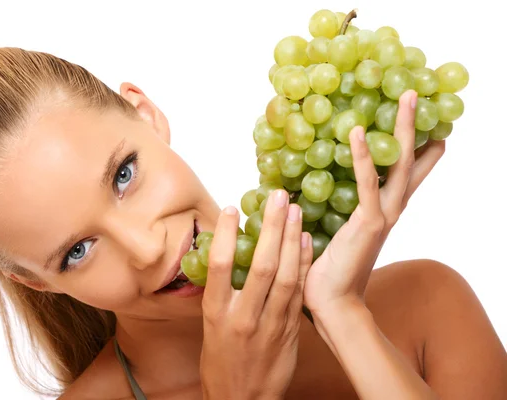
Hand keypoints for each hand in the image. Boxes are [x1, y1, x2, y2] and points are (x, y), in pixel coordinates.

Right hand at [200, 191, 311, 399]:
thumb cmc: (221, 361)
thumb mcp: (210, 327)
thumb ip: (221, 293)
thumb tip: (228, 255)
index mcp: (217, 313)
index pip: (222, 266)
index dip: (229, 235)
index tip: (233, 209)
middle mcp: (244, 316)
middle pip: (262, 265)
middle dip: (272, 227)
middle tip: (278, 196)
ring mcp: (271, 324)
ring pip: (286, 276)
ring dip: (292, 240)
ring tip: (296, 210)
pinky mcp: (290, 330)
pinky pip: (299, 291)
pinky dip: (304, 264)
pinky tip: (306, 241)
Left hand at [303, 90, 445, 328]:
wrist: (332, 303)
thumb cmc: (328, 270)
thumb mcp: (331, 230)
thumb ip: (330, 208)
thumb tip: (303, 186)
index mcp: (381, 212)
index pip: (403, 174)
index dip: (416, 149)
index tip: (423, 123)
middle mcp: (388, 210)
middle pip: (409, 162)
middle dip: (417, 129)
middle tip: (418, 96)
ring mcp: (382, 216)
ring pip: (398, 165)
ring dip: (402, 130)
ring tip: (407, 97)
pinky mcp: (368, 223)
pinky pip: (366, 183)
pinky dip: (361, 156)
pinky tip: (356, 132)